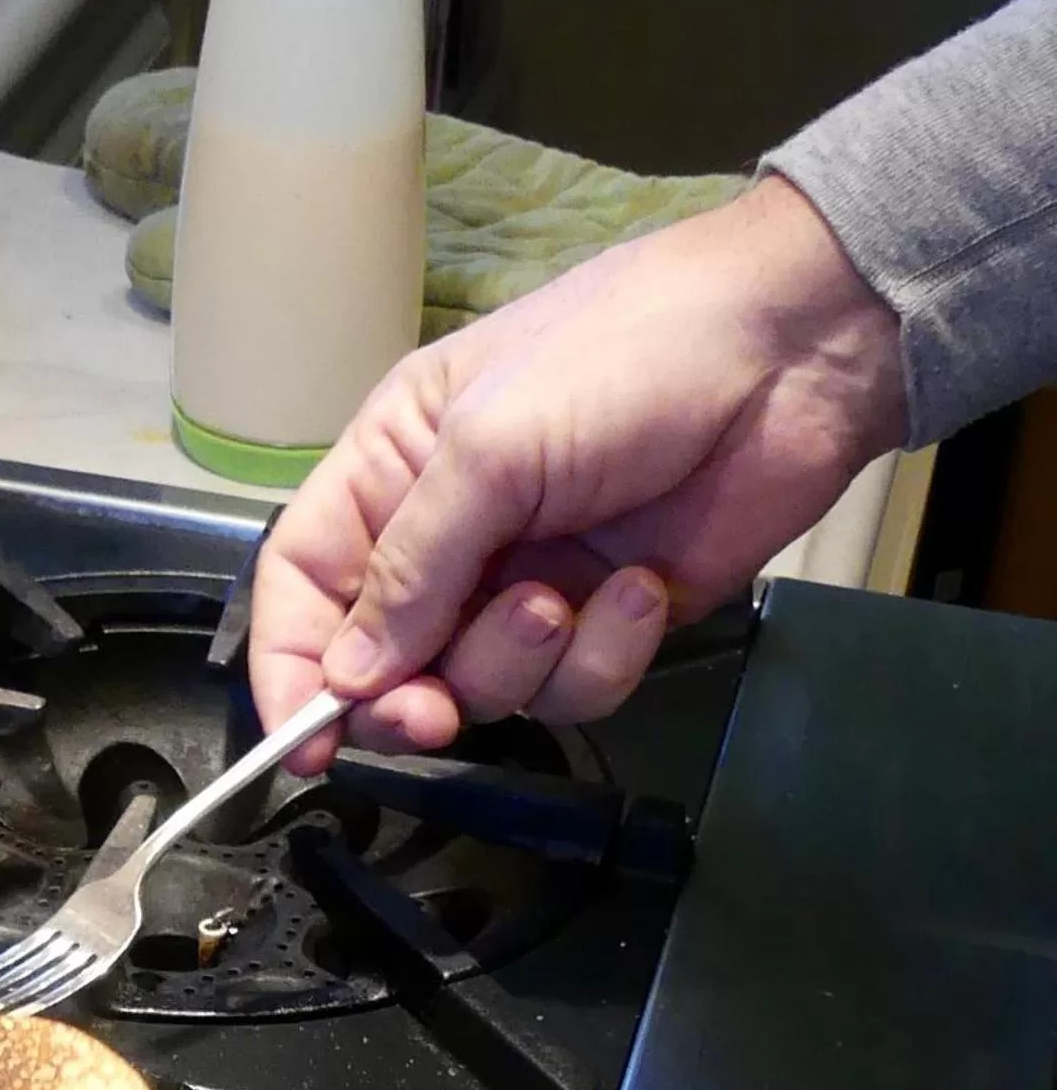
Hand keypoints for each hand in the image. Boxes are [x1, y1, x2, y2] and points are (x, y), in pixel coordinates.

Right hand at [249, 174, 907, 768]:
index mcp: (389, 473)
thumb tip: (345, 682)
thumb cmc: (623, 358)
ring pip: (480, 687)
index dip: (291, 667)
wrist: (798, 346)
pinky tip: (639, 584)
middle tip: (435, 713)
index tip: (305, 743)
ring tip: (569, 593)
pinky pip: (572, 688)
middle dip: (407, 698)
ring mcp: (526, 584)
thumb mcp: (488, 450)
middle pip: (381, 664)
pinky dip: (603, 652)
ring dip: (519, 659)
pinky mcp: (606, 621)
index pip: (302, 586)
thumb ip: (409, 572)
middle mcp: (447, 539)